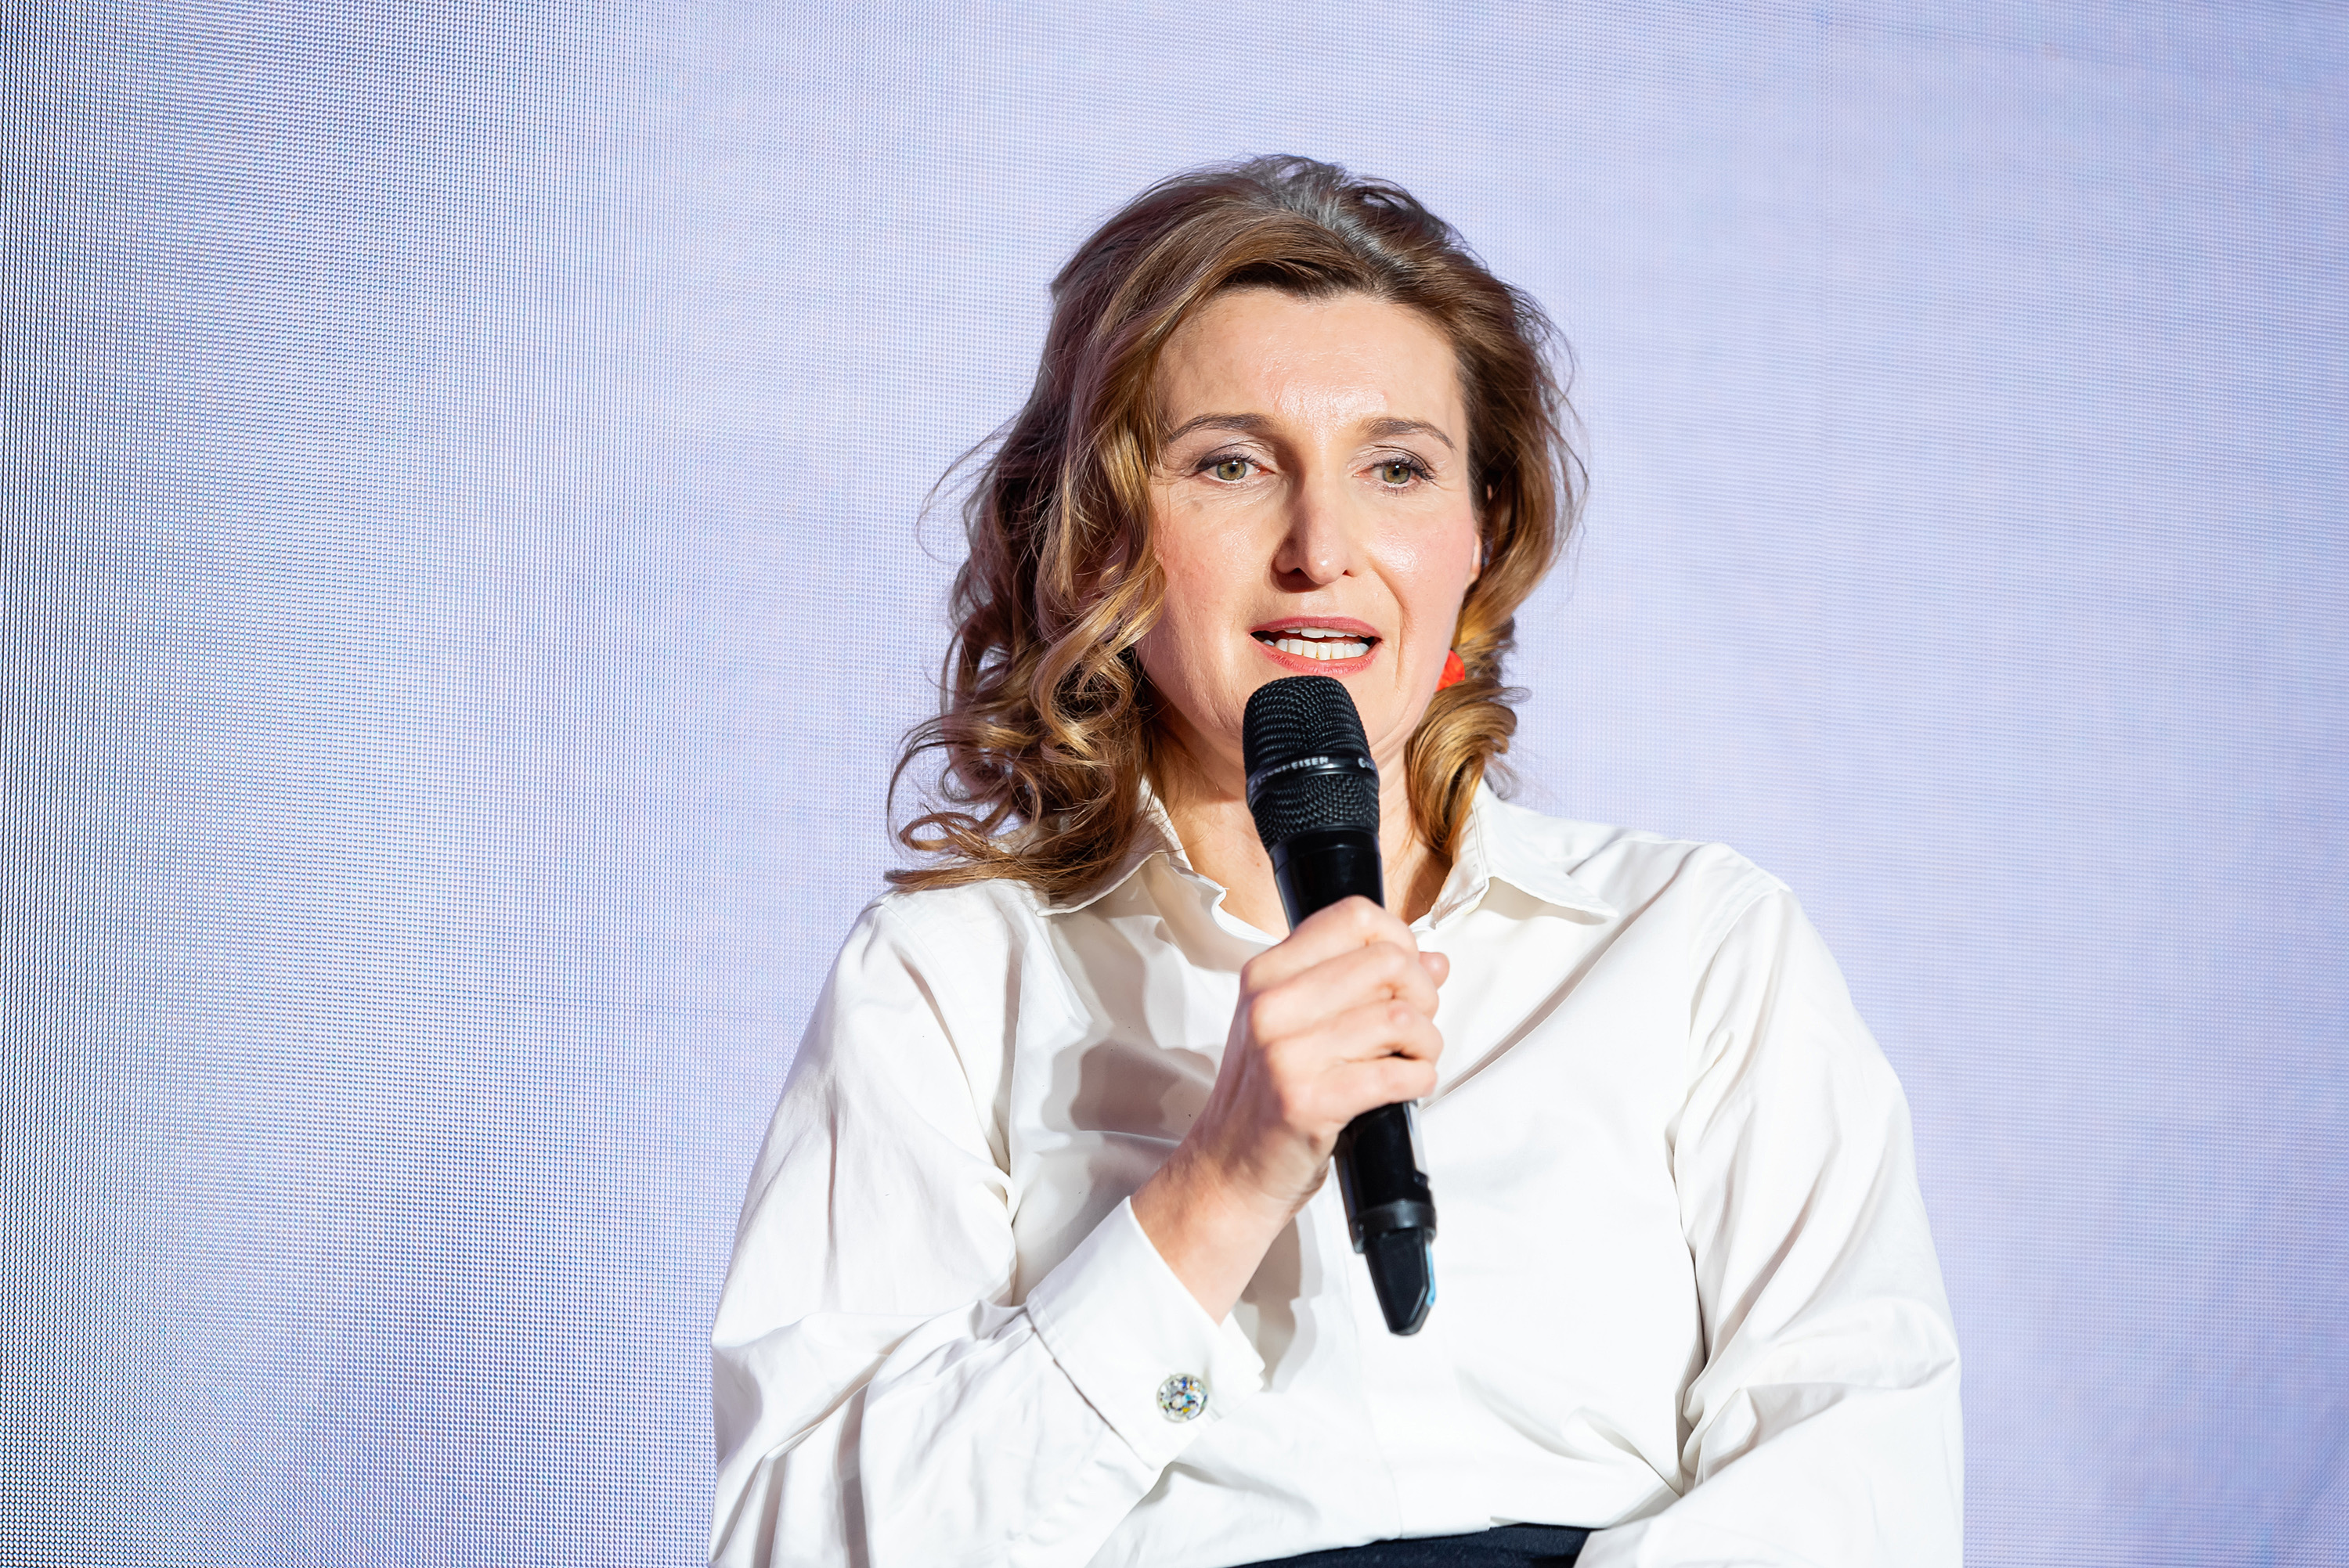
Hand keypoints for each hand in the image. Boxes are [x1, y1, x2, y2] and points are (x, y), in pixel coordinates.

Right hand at [1132, 897, 1447, 1319]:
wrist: (1228, 1170)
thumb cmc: (1264, 1097)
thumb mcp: (1294, 1024)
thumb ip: (1358, 985)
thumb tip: (1433, 961)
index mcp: (1266, 973)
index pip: (1354, 916)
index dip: (1400, 939)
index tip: (1405, 972)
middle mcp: (1270, 1004)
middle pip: (1387, 962)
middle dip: (1423, 993)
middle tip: (1415, 1025)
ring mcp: (1285, 1052)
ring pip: (1399, 1016)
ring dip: (1426, 1042)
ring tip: (1413, 1059)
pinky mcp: (1308, 1100)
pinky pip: (1397, 1074)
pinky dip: (1419, 1080)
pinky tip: (1407, 1086)